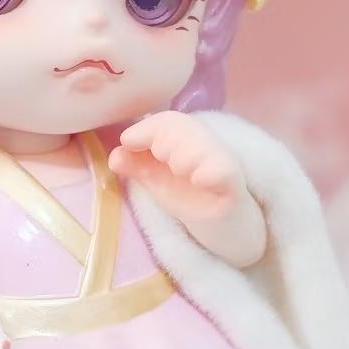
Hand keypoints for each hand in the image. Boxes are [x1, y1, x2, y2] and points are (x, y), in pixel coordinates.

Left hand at [109, 112, 265, 267]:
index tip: (128, 142)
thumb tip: (115, 156)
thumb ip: (137, 166)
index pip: (170, 121)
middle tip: (163, 161)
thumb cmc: (189, 196)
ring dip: (184, 157)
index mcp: (187, 140)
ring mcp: (222, 167)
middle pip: (186, 129)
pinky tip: (198, 180)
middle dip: (164, 142)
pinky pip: (223, 173)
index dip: (146, 128)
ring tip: (181, 173)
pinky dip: (208, 173)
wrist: (223, 227)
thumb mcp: (157, 180)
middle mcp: (207, 147)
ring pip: (203, 149)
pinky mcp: (234, 189)